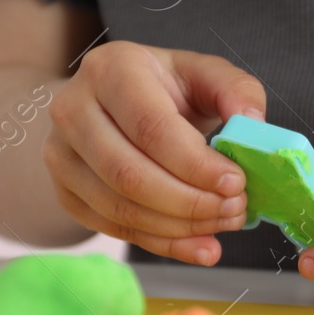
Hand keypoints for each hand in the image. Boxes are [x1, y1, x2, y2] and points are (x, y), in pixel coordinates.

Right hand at [44, 42, 263, 263]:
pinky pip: (113, 228)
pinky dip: (163, 243)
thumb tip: (252, 125)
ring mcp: (60, 153)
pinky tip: (200, 245)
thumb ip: (238, 90)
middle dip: (190, 202)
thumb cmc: (167, 88)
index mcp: (111, 69)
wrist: (115, 103)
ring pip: (119, 207)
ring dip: (179, 227)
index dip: (195, 164)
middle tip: (234, 209)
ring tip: (222, 225)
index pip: (150, 127)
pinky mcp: (64, 191)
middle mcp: (72, 108)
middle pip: (129, 174)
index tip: (235, 183)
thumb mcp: (206, 74)